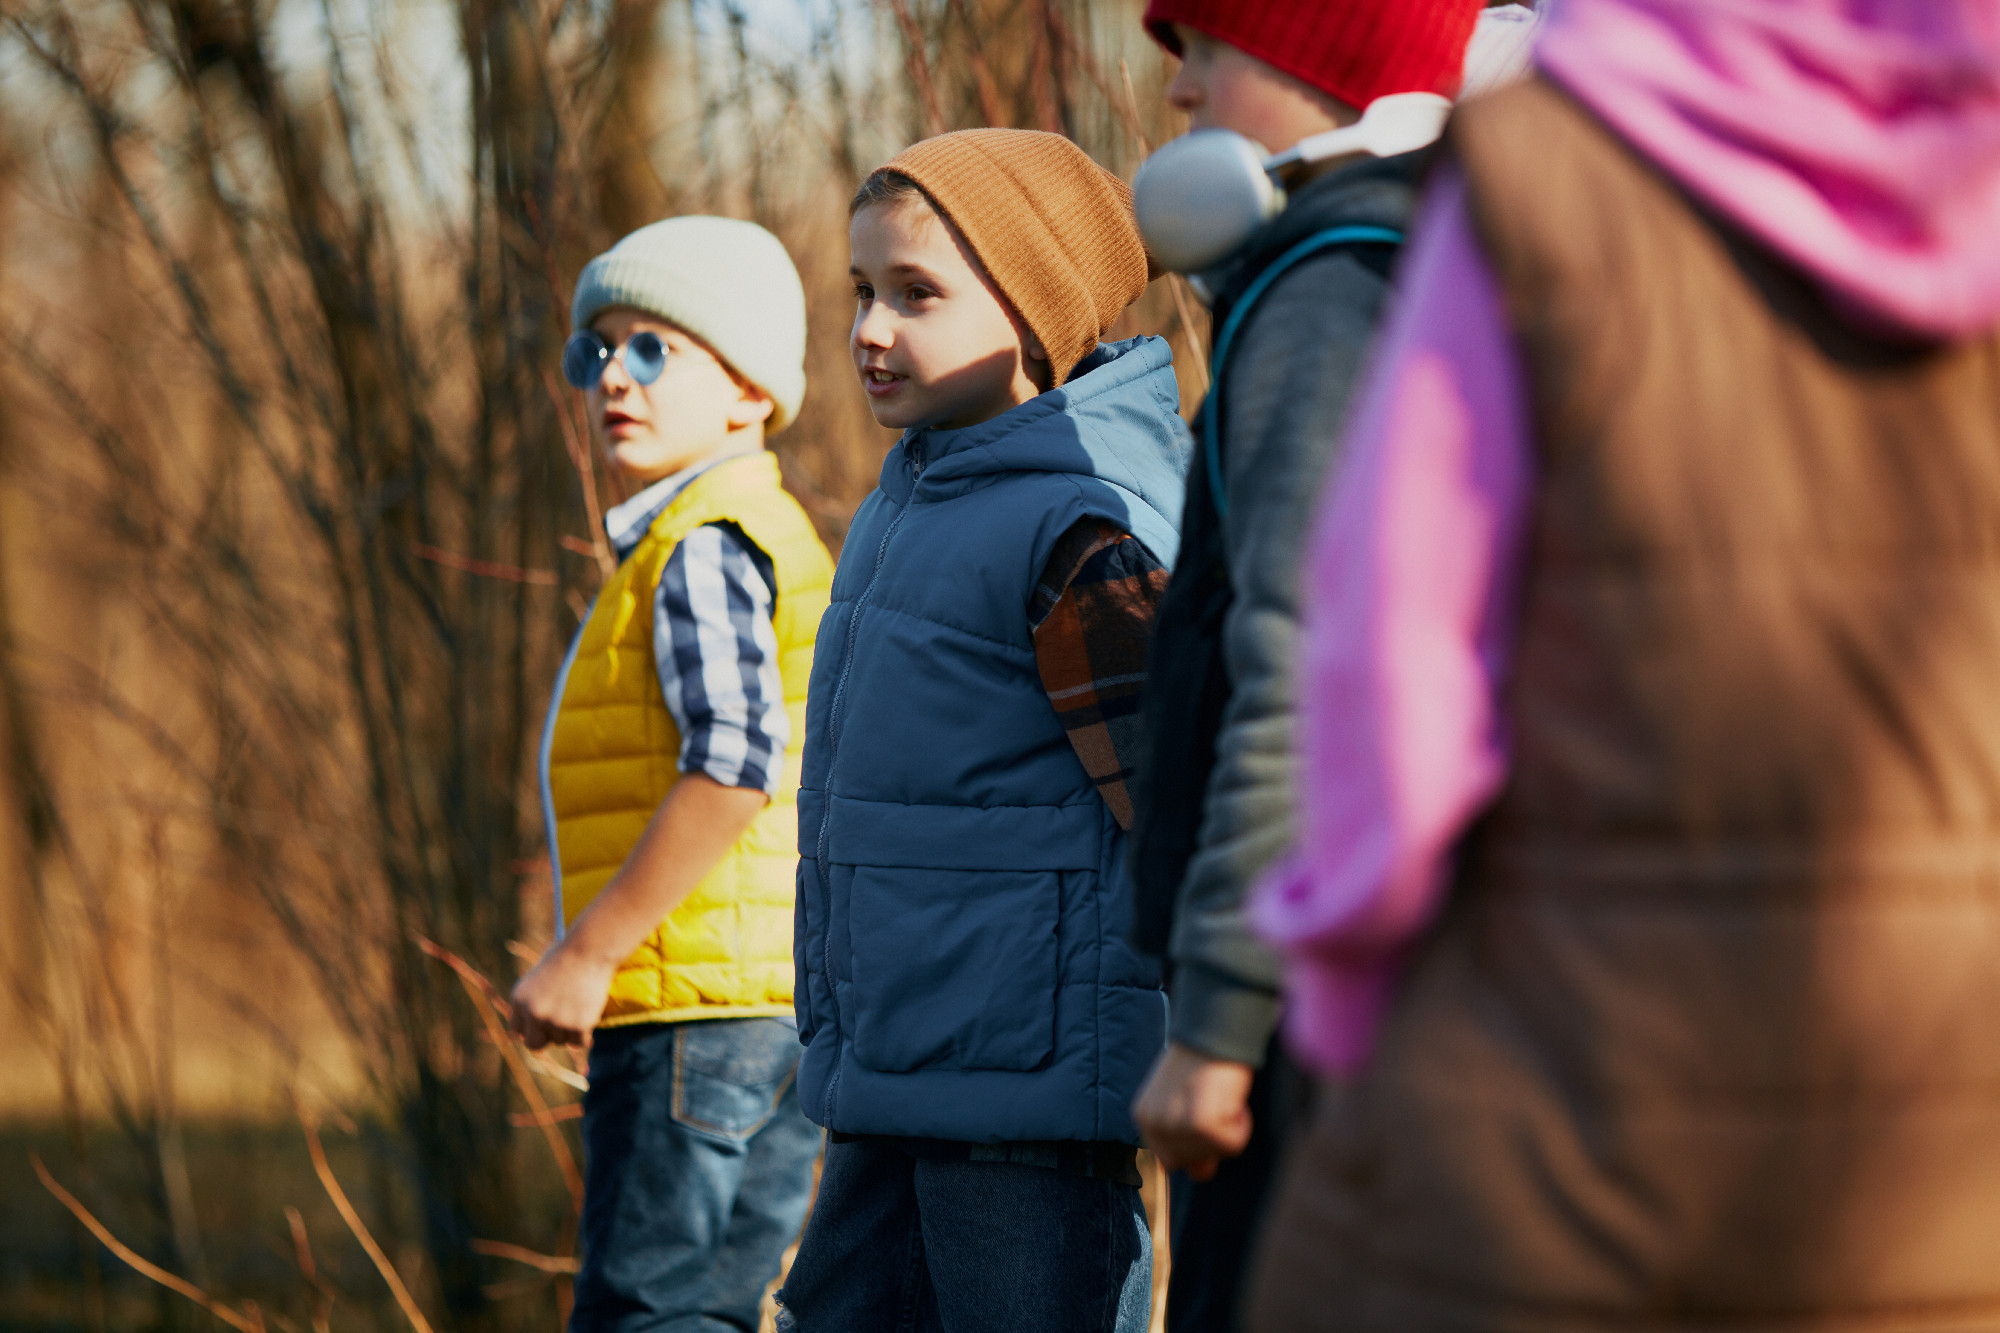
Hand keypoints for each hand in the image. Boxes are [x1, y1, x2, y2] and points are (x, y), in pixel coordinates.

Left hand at [508, 941, 616, 1050]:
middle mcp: (534, 1013)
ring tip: (580, 1005)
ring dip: (570, 1030)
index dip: (531, 1029)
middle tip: (560, 1028)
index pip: (517, 1030)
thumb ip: (533, 1001)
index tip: (542, 1028)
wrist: (589, 950)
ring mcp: (555, 1021)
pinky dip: (585, 1034)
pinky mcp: (577, 1026)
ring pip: (561, 1041)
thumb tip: (538, 1026)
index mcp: (520, 999)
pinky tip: (588, 1014)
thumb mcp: (539, 977)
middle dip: (547, 1038)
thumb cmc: (567, 956)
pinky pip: (579, 1043)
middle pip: (534, 1044)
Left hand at [1133, 1042, 1254, 1181]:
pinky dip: (1242, 1124)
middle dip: (1211, 1143)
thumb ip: (1183, 1134)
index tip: (1204, 1115)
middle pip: (1193, 1166)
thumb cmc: (1204, 1059)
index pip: (1169, 1161)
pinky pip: (1233, 1145)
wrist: (1216, 1028)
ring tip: (1222, 1095)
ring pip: (1216, 1155)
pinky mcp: (1202, 1125)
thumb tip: (1200, 1172)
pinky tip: (1231, 1097)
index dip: (1194, 1145)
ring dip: (1228, 1129)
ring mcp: (1177, 1127)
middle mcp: (1155, 1125)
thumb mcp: (1181, 1098)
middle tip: (1216, 1104)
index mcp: (1144, 1117)